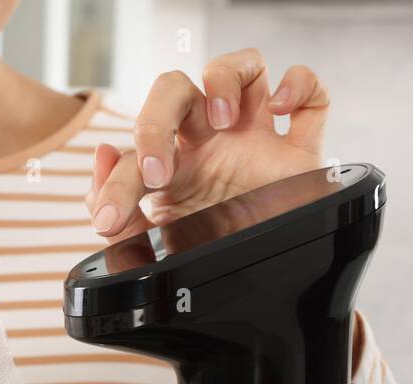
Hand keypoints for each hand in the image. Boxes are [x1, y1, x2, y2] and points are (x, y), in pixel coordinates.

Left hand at [87, 50, 328, 238]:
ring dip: (225, 78)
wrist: (263, 286)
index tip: (109, 220)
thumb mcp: (157, 246)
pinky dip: (299, 85)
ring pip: (240, 67)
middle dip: (157, 117)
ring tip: (223, 119)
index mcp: (173, 167)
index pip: (134, 152)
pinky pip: (309, 91)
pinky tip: (283, 111)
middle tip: (159, 168)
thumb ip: (123, 218)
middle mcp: (211, 144)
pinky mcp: (299, 149)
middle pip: (174, 88)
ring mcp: (256, 139)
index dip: (114, 182)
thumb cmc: (212, 257)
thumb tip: (103, 157)